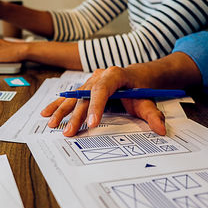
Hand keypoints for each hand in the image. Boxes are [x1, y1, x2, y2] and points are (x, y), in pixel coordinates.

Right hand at [40, 67, 165, 136]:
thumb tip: (160, 130)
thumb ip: (153, 114)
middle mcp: (98, 76)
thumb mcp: (148, 99)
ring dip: (62, 111)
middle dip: (76, 116)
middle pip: (84, 96)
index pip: (102, 90)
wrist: (137, 76)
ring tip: (52, 124)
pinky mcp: (85, 87)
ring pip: (73, 96)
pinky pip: (70, 97)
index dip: (96, 106)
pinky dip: (58, 105)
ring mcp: (89, 81)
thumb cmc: (140, 88)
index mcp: (114, 75)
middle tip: (69, 132)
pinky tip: (46, 113)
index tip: (92, 123)